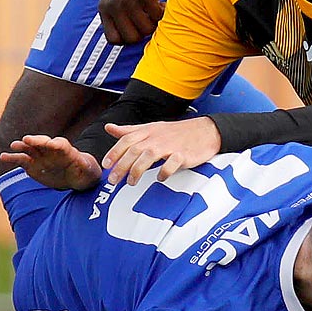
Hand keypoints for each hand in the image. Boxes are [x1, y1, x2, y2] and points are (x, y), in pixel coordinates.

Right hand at [0, 135, 103, 191]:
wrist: (75, 177)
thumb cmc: (84, 171)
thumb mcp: (88, 170)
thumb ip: (84, 165)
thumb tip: (85, 163)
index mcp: (65, 150)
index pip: (58, 144)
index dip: (52, 143)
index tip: (49, 143)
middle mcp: (50, 150)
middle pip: (42, 143)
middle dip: (35, 141)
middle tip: (26, 140)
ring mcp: (40, 157)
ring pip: (29, 150)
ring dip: (22, 147)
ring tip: (13, 146)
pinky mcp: (32, 166)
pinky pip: (21, 161)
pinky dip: (13, 158)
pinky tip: (3, 156)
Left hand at [98, 0, 171, 44]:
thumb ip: (117, 17)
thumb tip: (127, 41)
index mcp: (104, 8)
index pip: (113, 39)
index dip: (128, 37)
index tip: (136, 28)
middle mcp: (114, 5)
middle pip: (131, 38)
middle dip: (143, 32)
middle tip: (148, 18)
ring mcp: (129, 0)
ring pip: (146, 29)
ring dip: (155, 21)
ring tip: (155, 8)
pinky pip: (157, 17)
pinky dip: (162, 12)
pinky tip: (161, 2)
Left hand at [100, 117, 220, 185]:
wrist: (206, 131)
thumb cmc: (176, 132)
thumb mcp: (151, 128)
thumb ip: (129, 130)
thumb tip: (109, 128)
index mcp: (148, 131)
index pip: (127, 139)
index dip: (114, 152)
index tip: (106, 165)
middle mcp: (157, 137)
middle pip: (134, 150)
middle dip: (122, 166)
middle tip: (113, 180)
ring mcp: (170, 145)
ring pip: (149, 156)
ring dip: (137, 170)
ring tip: (131, 182)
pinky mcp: (183, 154)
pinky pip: (171, 164)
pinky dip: (164, 172)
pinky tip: (160, 178)